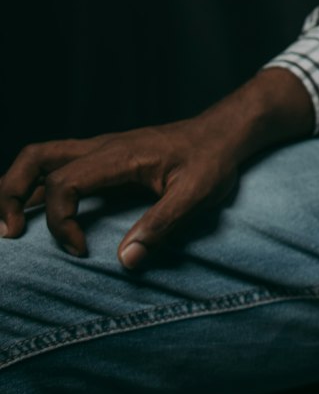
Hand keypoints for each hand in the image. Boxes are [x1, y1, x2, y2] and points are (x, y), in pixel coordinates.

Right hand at [0, 116, 242, 266]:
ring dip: (17, 188)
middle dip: (11, 194)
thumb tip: (126, 259)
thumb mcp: (198, 194)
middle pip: (35, 158)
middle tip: (10, 234)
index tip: (83, 250)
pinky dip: (37, 187)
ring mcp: (100, 150)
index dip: (62, 222)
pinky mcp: (103, 158)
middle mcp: (102, 147)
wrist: (222, 133)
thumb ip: (162, 224)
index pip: (65, 182)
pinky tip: (38, 214)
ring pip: (41, 157)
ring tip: (11, 226)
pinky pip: (57, 165)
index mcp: (119, 155)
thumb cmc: (212, 160)